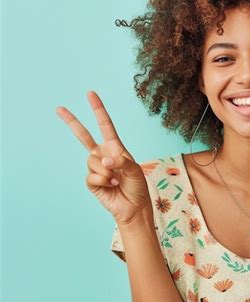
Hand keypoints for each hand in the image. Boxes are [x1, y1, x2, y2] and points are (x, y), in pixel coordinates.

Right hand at [56, 91, 151, 224]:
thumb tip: (104, 160)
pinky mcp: (91, 181)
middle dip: (71, 122)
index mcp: (115, 148)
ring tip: (117, 180)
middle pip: (83, 136)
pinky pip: (92, 176)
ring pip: (93, 161)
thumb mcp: (135, 169)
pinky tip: (111, 186)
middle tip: (59, 108)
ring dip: (107, 172)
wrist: (134, 207)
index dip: (98, 110)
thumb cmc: (137, 186)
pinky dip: (104, 181)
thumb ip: (121, 161)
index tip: (90, 94)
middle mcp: (102, 155)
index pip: (105, 125)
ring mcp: (96, 168)